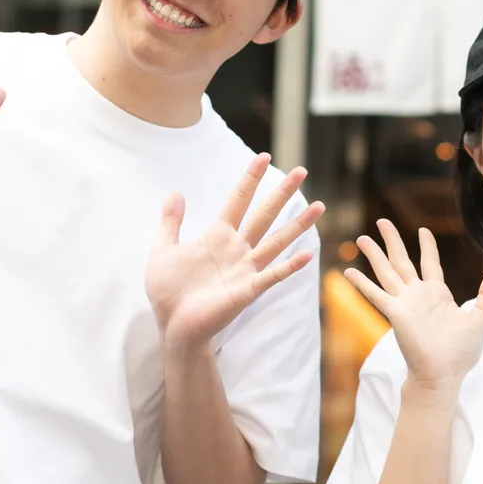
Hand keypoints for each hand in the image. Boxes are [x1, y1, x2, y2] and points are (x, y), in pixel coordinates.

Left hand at [148, 154, 323, 353]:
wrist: (172, 325)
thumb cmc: (168, 291)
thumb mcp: (163, 250)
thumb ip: (170, 222)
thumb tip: (176, 192)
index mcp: (217, 236)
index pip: (238, 200)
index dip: (250, 179)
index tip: (263, 157)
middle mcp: (237, 249)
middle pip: (264, 214)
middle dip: (282, 193)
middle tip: (302, 171)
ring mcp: (246, 269)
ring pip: (277, 240)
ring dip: (298, 224)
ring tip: (319, 205)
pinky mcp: (248, 290)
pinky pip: (273, 274)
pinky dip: (290, 265)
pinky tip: (308, 254)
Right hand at [345, 221, 482, 392]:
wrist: (444, 375)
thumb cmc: (461, 353)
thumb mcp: (479, 318)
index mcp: (438, 294)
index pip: (430, 263)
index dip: (427, 246)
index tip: (423, 230)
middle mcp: (418, 295)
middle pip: (402, 260)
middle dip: (392, 241)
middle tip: (382, 221)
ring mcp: (405, 303)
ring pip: (387, 272)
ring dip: (374, 255)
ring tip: (361, 238)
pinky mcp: (395, 314)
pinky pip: (376, 295)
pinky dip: (362, 284)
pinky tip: (348, 272)